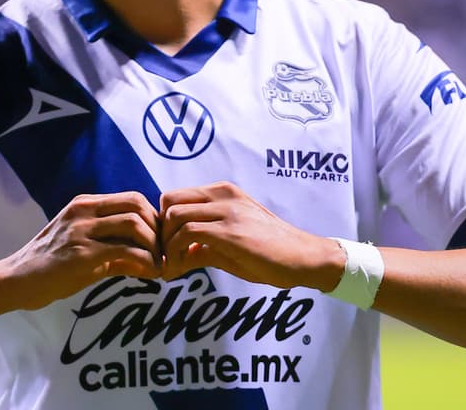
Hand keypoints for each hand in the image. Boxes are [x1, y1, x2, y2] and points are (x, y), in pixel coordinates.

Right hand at [2, 191, 160, 310]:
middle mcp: (83, 211)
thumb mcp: (80, 248)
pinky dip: (146, 263)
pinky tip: (150, 275)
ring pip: (135, 225)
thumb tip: (147, 258)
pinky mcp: (81, 255)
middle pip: (138, 205)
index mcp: (84, 205)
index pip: (132, 198)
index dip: (153, 218)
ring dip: (155, 247)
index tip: (158, 242)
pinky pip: (126, 251)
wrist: (14, 281)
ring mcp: (81, 231)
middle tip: (162, 253)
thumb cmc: (47, 267)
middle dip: (157, 230)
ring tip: (158, 266)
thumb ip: (112, 248)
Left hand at [158, 181, 343, 290]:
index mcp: (223, 193)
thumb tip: (179, 256)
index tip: (167, 248)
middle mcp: (223, 195)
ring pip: (174, 216)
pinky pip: (188, 234)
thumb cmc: (271, 253)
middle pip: (168, 201)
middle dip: (160, 232)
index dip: (164, 223)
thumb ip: (205, 244)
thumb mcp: (232, 243)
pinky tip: (179, 272)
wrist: (305, 258)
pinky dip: (176, 254)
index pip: (175, 196)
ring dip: (166, 246)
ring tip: (173, 268)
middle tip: (166, 258)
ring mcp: (228, 211)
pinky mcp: (231, 232)